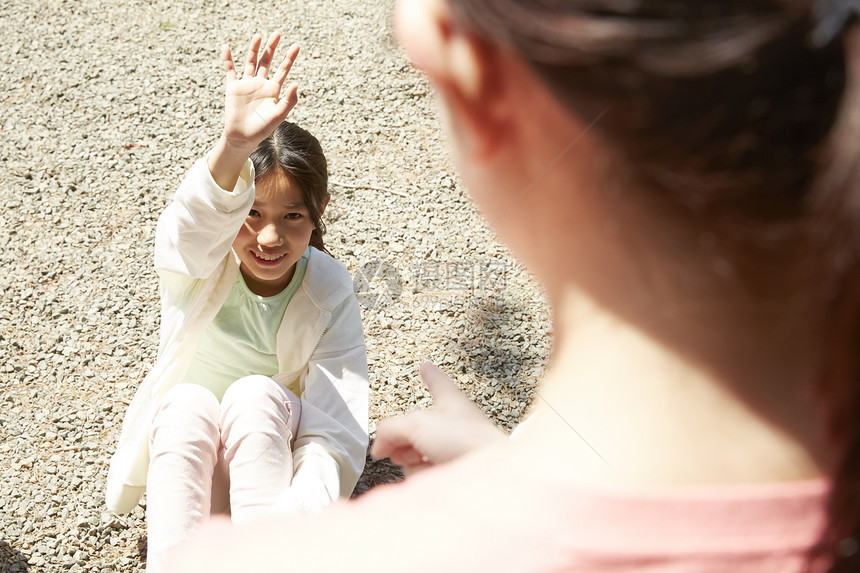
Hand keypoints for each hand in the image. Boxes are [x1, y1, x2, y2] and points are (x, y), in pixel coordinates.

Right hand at [207, 33, 298, 189]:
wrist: (243, 137)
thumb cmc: (263, 129)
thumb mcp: (279, 115)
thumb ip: (289, 100)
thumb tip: (296, 83)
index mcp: (273, 90)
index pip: (283, 70)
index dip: (289, 58)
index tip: (296, 46)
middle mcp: (261, 84)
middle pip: (267, 61)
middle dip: (272, 48)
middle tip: (278, 33)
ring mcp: (247, 84)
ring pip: (251, 61)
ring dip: (254, 49)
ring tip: (259, 36)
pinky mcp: (233, 87)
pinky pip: (230, 70)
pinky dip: (228, 59)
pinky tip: (226, 47)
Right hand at [371, 362, 505, 474]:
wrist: (491, 478)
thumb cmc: (468, 442)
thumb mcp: (418, 424)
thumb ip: (391, 429)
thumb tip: (380, 447)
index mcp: (452, 402)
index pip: (437, 382)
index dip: (430, 374)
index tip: (426, 366)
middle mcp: (452, 425)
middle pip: (414, 427)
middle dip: (403, 437)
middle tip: (400, 447)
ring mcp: (451, 452)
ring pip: (414, 454)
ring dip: (412, 460)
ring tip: (427, 460)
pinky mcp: (449, 476)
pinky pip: (422, 476)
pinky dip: (422, 477)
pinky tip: (434, 477)